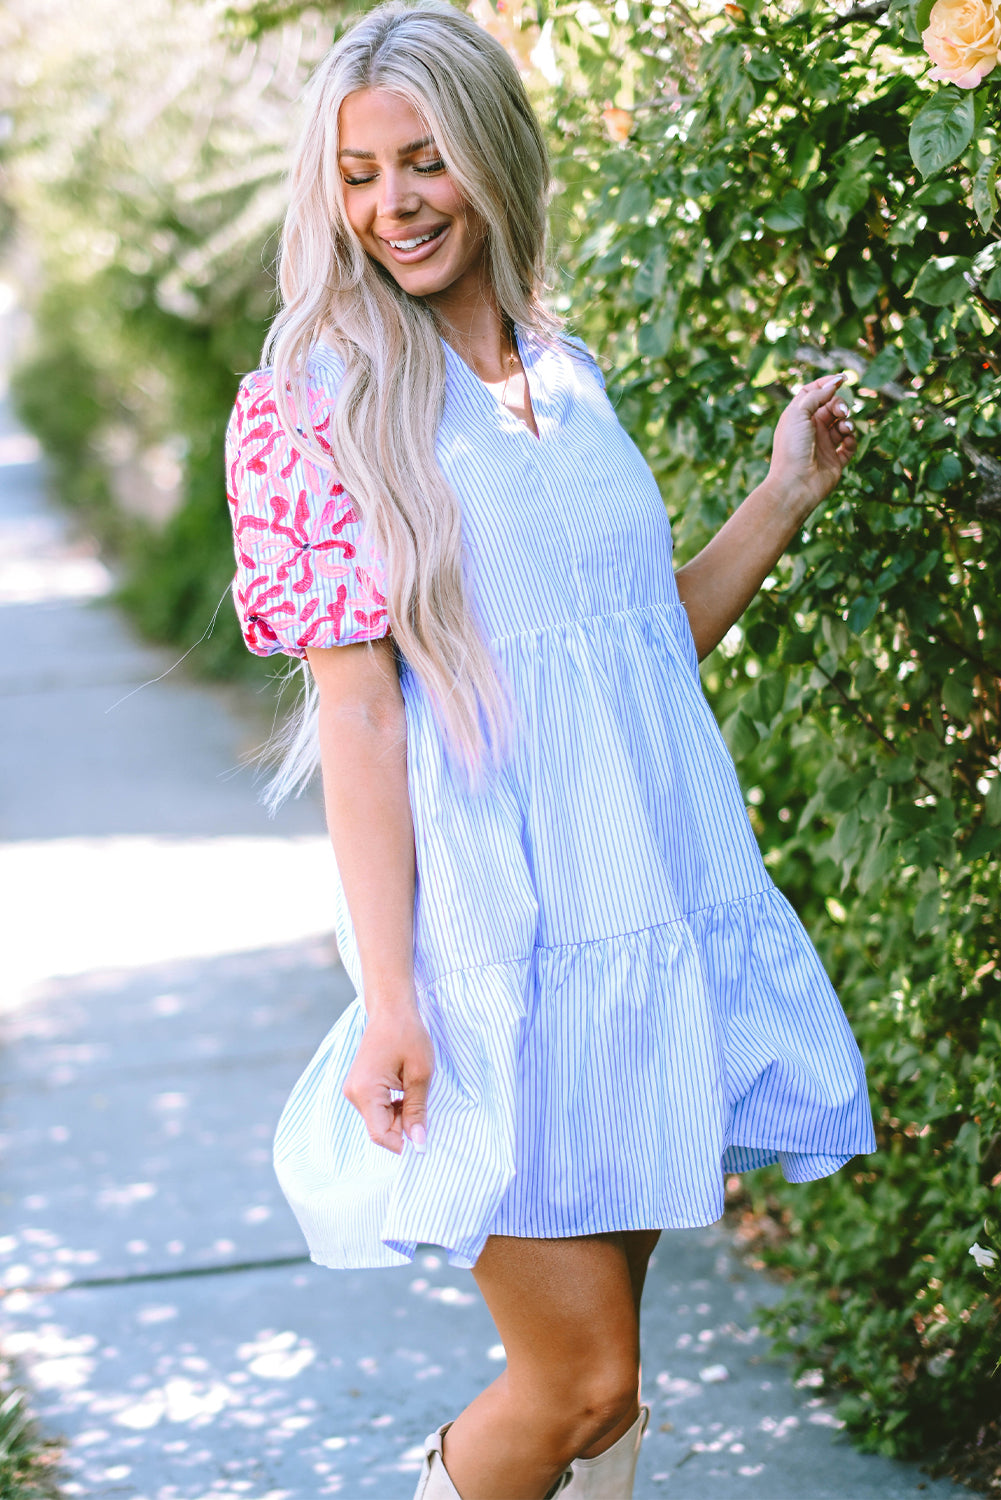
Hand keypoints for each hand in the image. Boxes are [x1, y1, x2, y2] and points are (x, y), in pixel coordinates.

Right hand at [342, 1001, 434, 1154]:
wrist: (392, 1011)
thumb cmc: (408, 1036)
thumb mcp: (420, 1074)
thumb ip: (417, 1110)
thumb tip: (418, 1143)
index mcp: (366, 1091)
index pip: (380, 1134)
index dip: (403, 1143)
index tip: (424, 1139)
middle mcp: (353, 1094)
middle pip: (381, 1128)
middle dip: (404, 1125)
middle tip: (423, 1101)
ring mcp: (354, 1091)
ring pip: (380, 1120)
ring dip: (400, 1114)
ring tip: (414, 1089)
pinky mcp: (359, 1087)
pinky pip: (377, 1109)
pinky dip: (394, 1107)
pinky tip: (405, 1089)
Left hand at [767, 373, 857, 520]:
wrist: (794, 484)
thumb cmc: (792, 448)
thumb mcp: (798, 414)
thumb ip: (816, 395)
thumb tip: (834, 383)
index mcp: (798, 417)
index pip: (813, 393)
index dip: (827, 384)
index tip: (843, 379)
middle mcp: (810, 430)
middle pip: (832, 407)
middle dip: (840, 405)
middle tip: (841, 412)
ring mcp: (823, 445)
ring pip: (843, 425)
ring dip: (847, 422)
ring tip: (844, 429)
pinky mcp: (835, 461)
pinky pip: (849, 445)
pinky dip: (852, 440)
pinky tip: (847, 441)